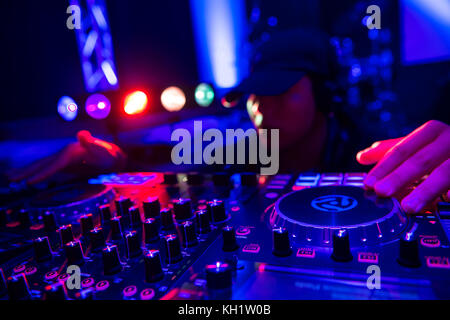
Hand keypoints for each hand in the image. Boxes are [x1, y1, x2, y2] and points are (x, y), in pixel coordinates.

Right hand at [7, 130, 126, 184]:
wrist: (110, 155)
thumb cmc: (107, 155)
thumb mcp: (102, 151)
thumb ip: (92, 143)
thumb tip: (82, 134)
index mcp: (70, 152)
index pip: (54, 165)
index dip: (42, 173)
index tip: (30, 182)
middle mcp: (63, 154)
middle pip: (42, 163)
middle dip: (26, 171)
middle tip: (9, 178)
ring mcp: (61, 159)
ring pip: (40, 165)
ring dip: (25, 172)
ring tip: (10, 177)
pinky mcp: (62, 164)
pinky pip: (45, 169)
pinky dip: (34, 173)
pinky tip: (26, 178)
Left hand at [356, 120, 449, 212]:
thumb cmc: (445, 149)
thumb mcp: (419, 144)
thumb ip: (392, 150)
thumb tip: (362, 157)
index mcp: (432, 132)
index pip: (402, 150)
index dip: (384, 167)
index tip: (369, 183)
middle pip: (421, 160)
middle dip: (399, 178)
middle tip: (382, 192)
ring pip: (445, 173)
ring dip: (425, 191)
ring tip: (408, 207)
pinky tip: (444, 204)